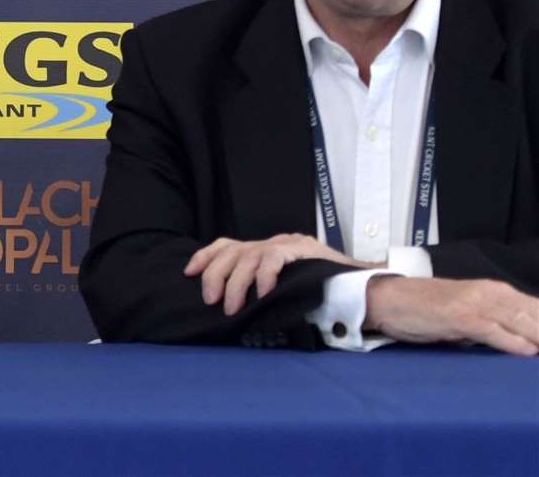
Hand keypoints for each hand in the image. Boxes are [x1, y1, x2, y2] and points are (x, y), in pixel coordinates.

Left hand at [185, 233, 368, 314]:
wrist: (364, 292)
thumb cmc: (324, 298)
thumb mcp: (285, 292)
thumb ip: (262, 292)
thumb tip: (233, 309)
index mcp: (268, 250)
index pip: (229, 245)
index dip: (206, 256)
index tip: (188, 272)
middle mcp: (276, 243)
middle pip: (233, 250)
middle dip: (215, 275)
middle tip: (211, 300)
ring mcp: (290, 245)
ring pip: (249, 255)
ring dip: (236, 283)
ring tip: (232, 307)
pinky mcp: (305, 250)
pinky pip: (274, 257)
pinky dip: (264, 275)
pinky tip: (262, 293)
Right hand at [367, 276, 538, 355]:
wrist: (386, 299)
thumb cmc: (426, 308)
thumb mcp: (469, 311)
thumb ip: (497, 323)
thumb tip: (527, 343)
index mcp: (497, 292)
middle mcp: (491, 293)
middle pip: (538, 316)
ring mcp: (476, 304)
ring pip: (523, 322)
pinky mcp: (460, 316)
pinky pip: (494, 330)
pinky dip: (514, 342)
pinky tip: (529, 352)